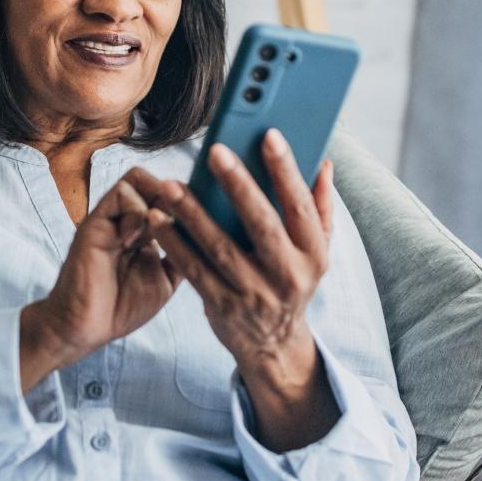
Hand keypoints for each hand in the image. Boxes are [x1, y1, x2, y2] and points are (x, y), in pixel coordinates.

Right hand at [19, 167, 183, 388]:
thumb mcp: (165, 280)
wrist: (85, 329)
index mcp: (144, 231)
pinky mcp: (94, 223)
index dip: (188, 202)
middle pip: (155, 180)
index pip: (168, 197)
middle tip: (183, 221)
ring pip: (137, 179)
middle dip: (175, 196)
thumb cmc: (121, 308)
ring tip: (160, 229)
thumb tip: (210, 235)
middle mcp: (126, 219)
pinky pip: (120, 194)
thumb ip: (182, 255)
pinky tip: (136, 241)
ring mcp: (110, 219)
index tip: (202, 220)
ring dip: (156, 200)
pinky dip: (136, 211)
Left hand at [144, 129, 340, 449]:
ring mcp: (253, 293)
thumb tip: (324, 163)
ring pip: (220, 248)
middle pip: (262, 224)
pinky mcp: (222, 306)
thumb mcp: (316, 252)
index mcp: (313, 254)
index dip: (287, 171)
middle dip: (239, 186)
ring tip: (171, 186)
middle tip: (214, 151)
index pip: (301, 207)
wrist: (274, 345)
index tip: (269, 135)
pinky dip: (174, 244)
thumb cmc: (292, 282)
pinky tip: (157, 219)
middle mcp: (287, 275)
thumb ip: (320, 208)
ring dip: (193, 214)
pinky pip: (194, 270)